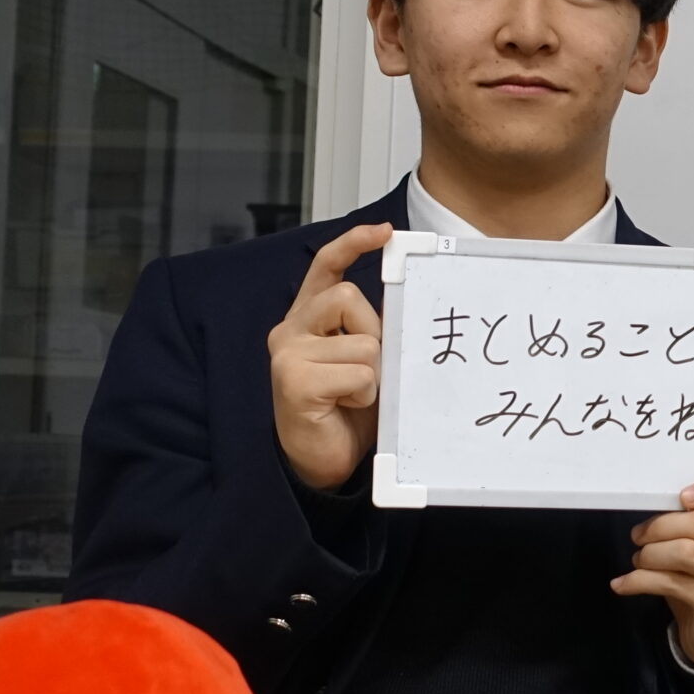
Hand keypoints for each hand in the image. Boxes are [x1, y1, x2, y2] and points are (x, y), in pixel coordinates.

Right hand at [267, 223, 392, 490]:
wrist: (322, 460)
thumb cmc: (347, 408)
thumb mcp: (365, 358)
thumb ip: (373, 326)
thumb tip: (405, 295)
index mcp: (309, 317)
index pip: (325, 265)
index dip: (353, 243)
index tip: (384, 233)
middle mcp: (291, 329)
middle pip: (347, 297)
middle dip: (373, 330)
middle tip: (368, 368)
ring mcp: (288, 353)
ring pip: (361, 339)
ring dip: (373, 370)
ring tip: (355, 394)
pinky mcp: (293, 380)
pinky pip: (357, 373)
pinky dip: (365, 393)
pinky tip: (345, 406)